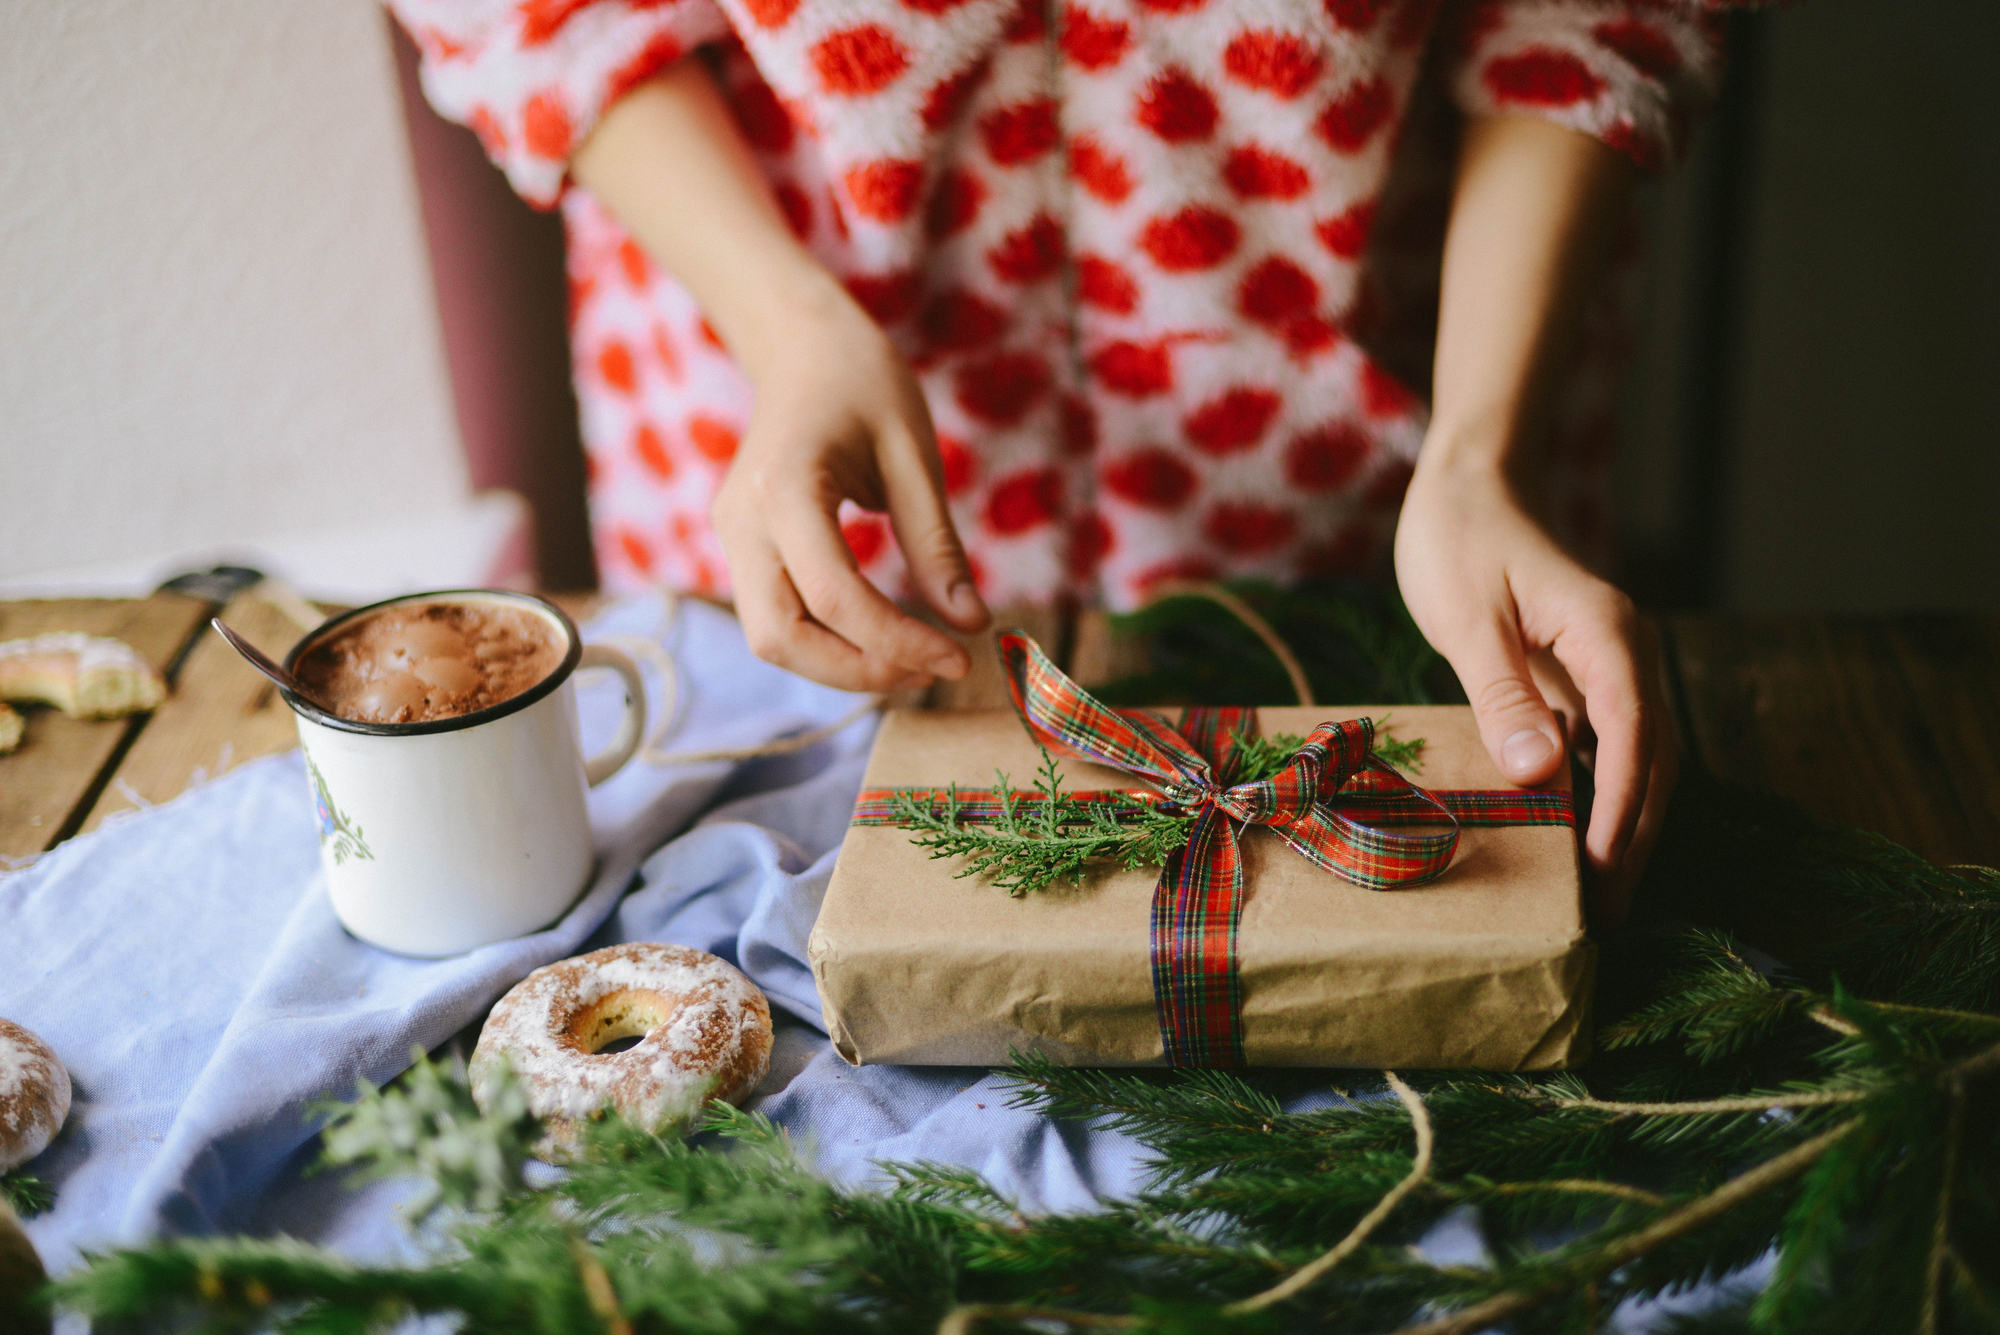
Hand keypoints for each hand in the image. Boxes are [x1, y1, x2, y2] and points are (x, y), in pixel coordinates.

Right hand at [712, 289, 990, 692]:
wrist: (804, 347)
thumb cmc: (866, 385)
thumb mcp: (914, 456)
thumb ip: (937, 544)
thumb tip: (971, 625)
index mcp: (783, 486)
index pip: (833, 596)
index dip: (897, 641)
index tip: (960, 659)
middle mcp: (741, 520)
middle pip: (779, 636)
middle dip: (859, 670)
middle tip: (934, 668)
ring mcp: (732, 536)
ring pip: (771, 638)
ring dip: (842, 666)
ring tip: (916, 657)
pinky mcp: (742, 549)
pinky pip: (777, 617)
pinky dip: (828, 641)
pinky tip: (885, 635)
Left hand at [1394, 455, 1674, 926]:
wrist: (1470, 487)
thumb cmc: (1460, 540)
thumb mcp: (1468, 617)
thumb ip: (1502, 692)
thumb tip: (1540, 771)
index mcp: (1608, 633)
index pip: (1633, 736)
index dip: (1622, 809)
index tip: (1601, 870)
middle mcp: (1626, 653)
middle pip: (1650, 759)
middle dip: (1633, 836)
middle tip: (1602, 913)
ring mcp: (1610, 669)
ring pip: (1635, 760)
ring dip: (1622, 824)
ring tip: (1595, 896)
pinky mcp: (1583, 680)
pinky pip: (1605, 748)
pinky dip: (1597, 797)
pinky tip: (1572, 843)